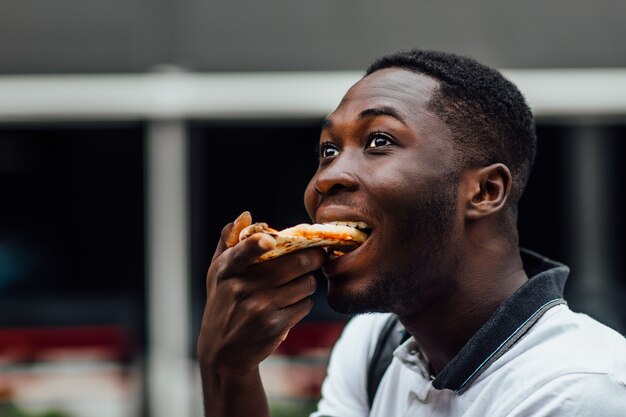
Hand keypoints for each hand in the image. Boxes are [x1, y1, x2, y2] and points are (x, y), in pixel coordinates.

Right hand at [197, 211, 325, 375]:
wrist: (223, 352)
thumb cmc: (223, 303)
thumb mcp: (217, 273)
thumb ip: (229, 242)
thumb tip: (246, 215)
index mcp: (228, 269)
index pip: (243, 251)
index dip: (258, 244)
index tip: (270, 241)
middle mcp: (243, 288)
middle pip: (297, 263)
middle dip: (314, 257)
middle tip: (319, 254)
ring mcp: (260, 308)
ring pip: (306, 284)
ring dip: (309, 282)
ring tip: (298, 283)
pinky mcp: (275, 326)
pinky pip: (305, 305)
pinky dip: (303, 302)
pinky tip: (290, 304)